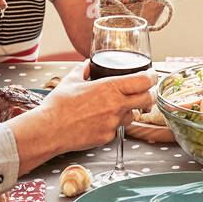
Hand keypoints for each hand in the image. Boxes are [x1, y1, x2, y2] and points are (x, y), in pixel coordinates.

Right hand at [32, 67, 155, 151]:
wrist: (50, 129)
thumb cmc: (58, 105)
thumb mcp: (71, 80)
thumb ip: (83, 70)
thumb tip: (87, 64)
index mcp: (110, 87)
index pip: (144, 80)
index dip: (152, 77)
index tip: (152, 75)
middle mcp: (116, 105)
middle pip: (148, 99)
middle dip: (151, 94)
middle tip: (147, 92)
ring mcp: (114, 123)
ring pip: (133, 115)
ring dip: (130, 110)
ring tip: (117, 107)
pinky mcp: (108, 137)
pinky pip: (117, 128)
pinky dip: (113, 124)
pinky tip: (100, 120)